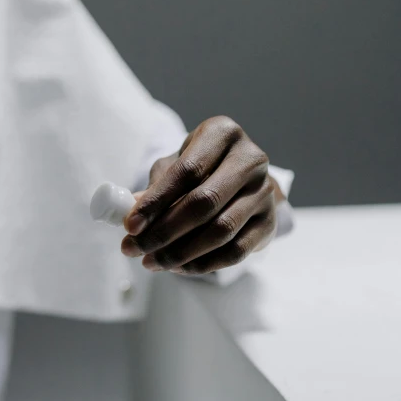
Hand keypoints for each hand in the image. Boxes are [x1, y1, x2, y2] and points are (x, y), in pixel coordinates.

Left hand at [121, 116, 280, 274]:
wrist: (241, 176)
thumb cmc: (201, 165)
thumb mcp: (176, 164)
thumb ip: (156, 186)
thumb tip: (132, 214)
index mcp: (223, 133)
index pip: (187, 171)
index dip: (156, 201)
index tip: (130, 225)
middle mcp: (250, 159)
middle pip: (204, 202)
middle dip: (164, 231)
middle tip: (135, 249)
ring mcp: (265, 191)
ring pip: (221, 231)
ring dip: (181, 252)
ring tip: (152, 261)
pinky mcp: (270, 222)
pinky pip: (236, 252)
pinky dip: (203, 264)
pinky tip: (179, 267)